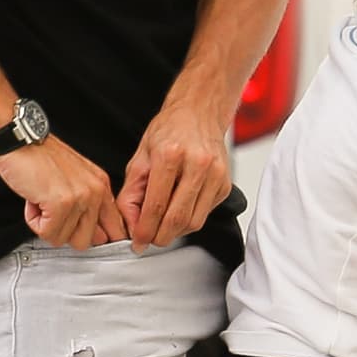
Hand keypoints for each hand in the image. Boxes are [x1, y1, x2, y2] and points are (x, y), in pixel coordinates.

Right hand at [0, 136, 126, 248]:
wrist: (20, 139)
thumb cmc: (40, 157)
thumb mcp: (74, 178)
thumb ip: (87, 206)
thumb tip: (96, 237)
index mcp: (101, 185)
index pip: (115, 227)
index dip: (103, 240)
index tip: (98, 244)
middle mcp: (95, 191)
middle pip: (85, 241)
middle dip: (63, 231)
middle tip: (52, 211)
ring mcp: (79, 197)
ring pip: (62, 239)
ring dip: (45, 224)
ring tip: (41, 200)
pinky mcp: (60, 203)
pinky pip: (47, 233)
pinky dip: (34, 220)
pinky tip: (34, 200)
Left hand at [117, 99, 231, 249]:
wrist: (198, 114)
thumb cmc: (168, 132)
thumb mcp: (140, 157)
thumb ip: (131, 193)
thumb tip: (131, 226)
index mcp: (170, 154)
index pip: (156, 205)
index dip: (145, 230)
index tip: (138, 242)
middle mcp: (197, 164)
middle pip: (178, 218)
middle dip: (160, 236)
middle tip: (149, 239)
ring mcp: (215, 174)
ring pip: (194, 222)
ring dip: (175, 232)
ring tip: (162, 226)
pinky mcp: (225, 184)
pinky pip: (205, 214)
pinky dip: (189, 220)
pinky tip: (179, 209)